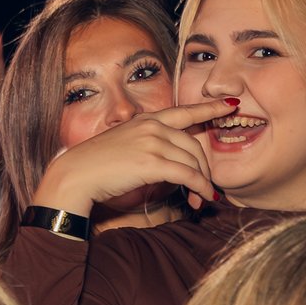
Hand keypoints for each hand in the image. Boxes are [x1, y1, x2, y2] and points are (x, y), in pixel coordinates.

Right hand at [30, 99, 230, 215]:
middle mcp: (152, 126)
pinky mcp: (151, 162)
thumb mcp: (125, 145)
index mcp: (146, 120)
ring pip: (193, 161)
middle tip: (207, 187)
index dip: (210, 108)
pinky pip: (188, 174)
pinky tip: (202, 197)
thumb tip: (168, 162)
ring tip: (201, 199)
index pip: (185, 111)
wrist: (75, 174)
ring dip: (202, 183)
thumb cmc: (96, 166)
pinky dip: (200, 187)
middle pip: (194, 144)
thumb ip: (147, 145)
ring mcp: (152, 142)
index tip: (230, 104)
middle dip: (205, 168)